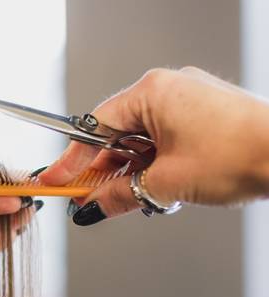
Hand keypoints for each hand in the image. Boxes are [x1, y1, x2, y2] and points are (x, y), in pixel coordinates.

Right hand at [39, 67, 268, 225]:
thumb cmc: (241, 154)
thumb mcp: (165, 183)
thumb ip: (120, 195)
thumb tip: (93, 207)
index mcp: (152, 92)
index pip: (95, 127)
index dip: (72, 160)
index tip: (57, 181)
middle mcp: (169, 89)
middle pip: (117, 134)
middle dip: (104, 171)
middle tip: (90, 200)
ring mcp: (189, 100)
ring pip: (142, 140)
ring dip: (132, 172)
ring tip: (134, 199)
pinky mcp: (205, 115)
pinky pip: (164, 139)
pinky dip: (155, 164)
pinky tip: (158, 188)